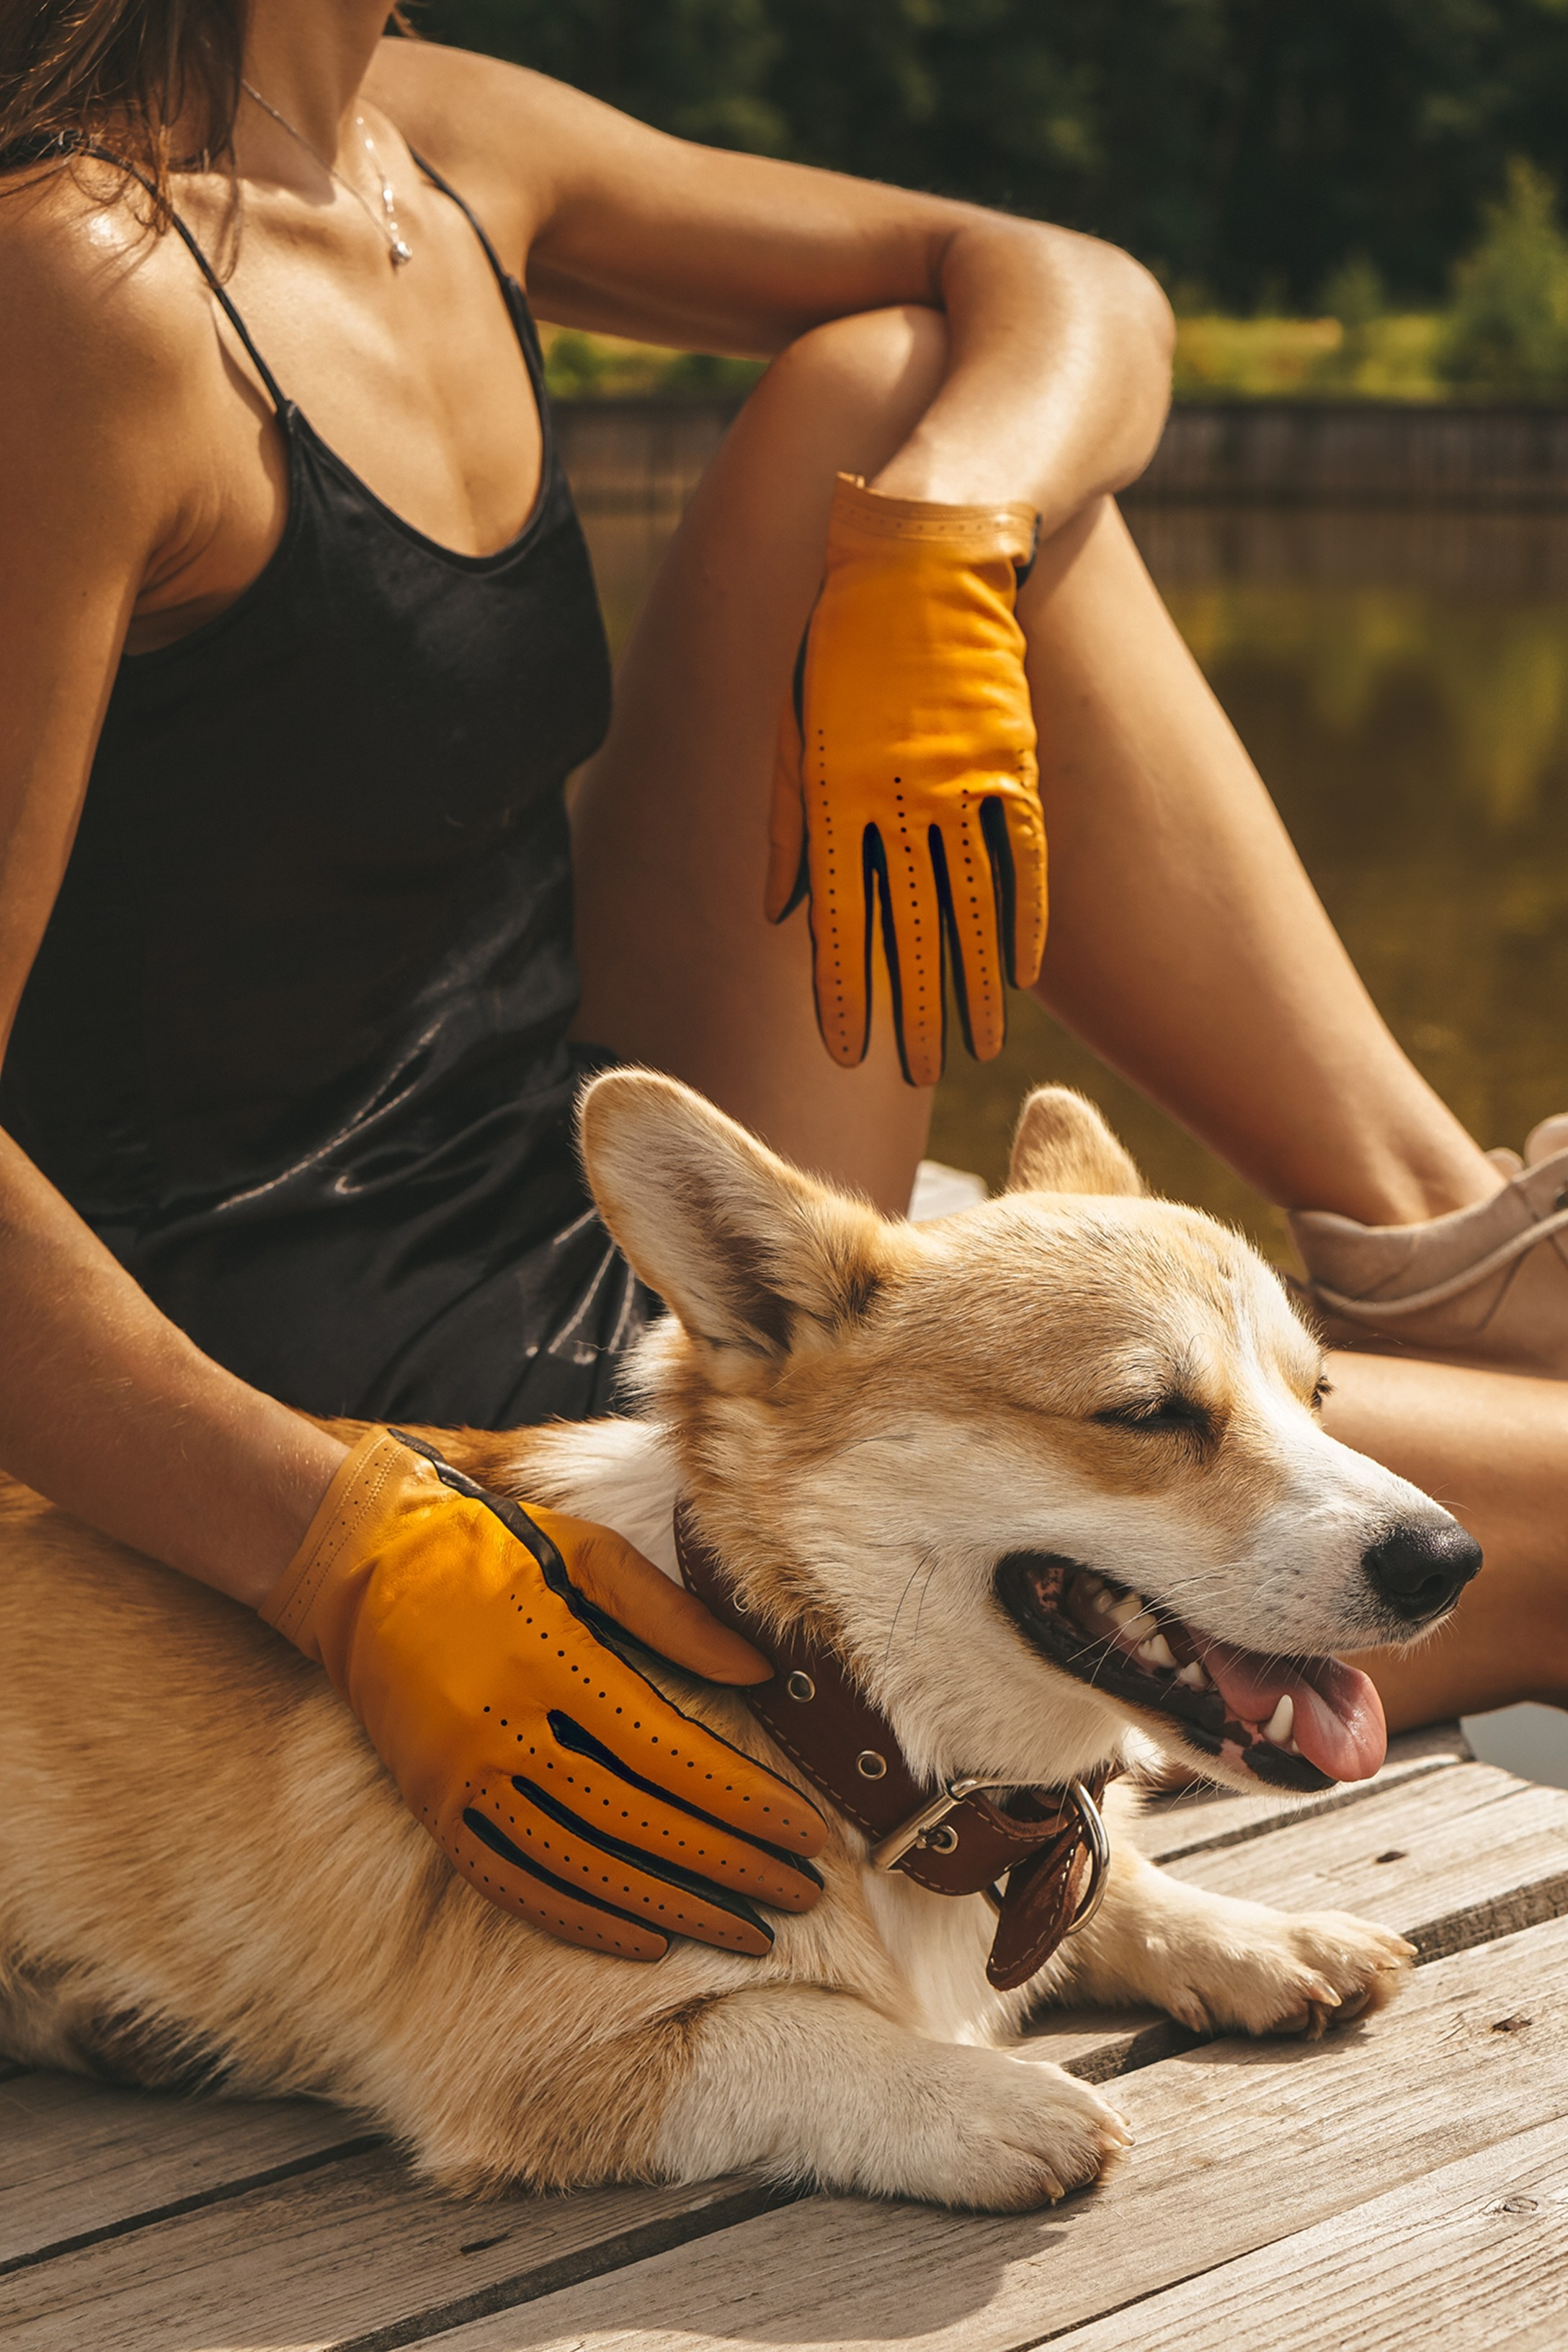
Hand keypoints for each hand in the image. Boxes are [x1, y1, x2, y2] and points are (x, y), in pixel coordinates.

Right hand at [259, 1428, 825, 1958]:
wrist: (355, 1559)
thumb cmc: (488, 1546)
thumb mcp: (588, 1553)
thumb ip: (674, 1615)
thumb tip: (764, 1671)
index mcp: (554, 1662)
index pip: (673, 1756)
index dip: (745, 1804)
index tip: (808, 1836)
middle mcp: (505, 1731)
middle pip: (637, 1822)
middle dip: (728, 1867)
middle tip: (800, 1897)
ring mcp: (462, 1778)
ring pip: (581, 1869)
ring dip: (669, 1908)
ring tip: (743, 1932)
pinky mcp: (433, 1807)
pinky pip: (512, 1883)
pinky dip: (579, 1920)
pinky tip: (642, 1940)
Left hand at [767, 474, 1045, 1087]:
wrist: (930, 526)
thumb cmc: (843, 619)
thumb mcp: (792, 709)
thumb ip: (785, 813)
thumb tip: (776, 907)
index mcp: (837, 786)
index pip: (839, 913)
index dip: (843, 987)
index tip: (846, 1052)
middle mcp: (903, 797)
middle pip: (913, 926)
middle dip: (913, 1009)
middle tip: (916, 1076)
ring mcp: (967, 782)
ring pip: (975, 905)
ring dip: (975, 984)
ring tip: (977, 1047)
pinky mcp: (1016, 758)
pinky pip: (1026, 857)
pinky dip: (1025, 918)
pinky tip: (1024, 973)